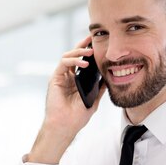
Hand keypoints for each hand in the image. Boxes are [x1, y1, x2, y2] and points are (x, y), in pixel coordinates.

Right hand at [27, 36, 106, 163]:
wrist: (66, 126)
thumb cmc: (77, 116)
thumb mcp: (94, 99)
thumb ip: (100, 88)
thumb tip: (110, 78)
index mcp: (76, 80)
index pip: (82, 62)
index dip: (89, 53)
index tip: (98, 45)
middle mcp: (67, 76)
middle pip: (74, 56)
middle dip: (83, 46)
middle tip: (92, 38)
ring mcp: (61, 77)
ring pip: (68, 56)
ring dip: (79, 52)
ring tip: (90, 52)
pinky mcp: (55, 78)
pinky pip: (63, 63)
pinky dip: (73, 60)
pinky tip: (83, 63)